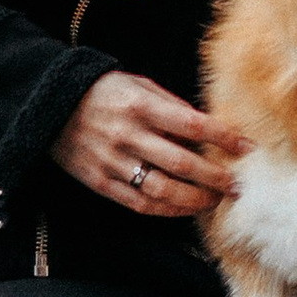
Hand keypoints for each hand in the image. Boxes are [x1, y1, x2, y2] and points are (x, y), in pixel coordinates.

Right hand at [52, 69, 245, 219]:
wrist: (49, 104)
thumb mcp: (138, 86)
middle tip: (237, 184)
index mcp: (140, 106)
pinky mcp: (101, 182)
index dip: (224, 138)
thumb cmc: (103, 92)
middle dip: (215, 177)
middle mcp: (128, 135)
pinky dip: (168, 210)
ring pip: (163, 190)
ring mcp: (113, 162)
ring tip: (215, 200)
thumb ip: (172, 106)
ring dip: (195, 199)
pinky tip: (186, 208)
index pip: (193, 125)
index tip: (247, 148)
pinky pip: (140, 203)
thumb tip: (208, 128)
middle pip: (182, 163)